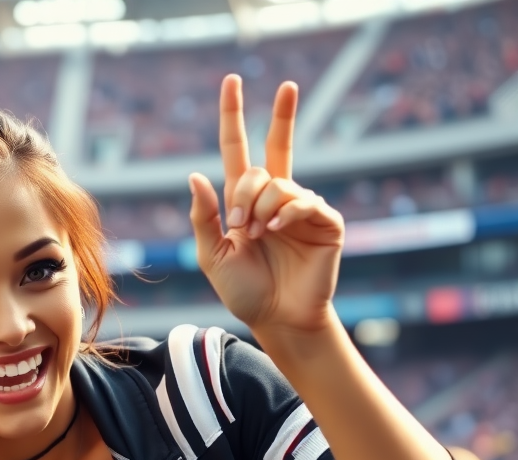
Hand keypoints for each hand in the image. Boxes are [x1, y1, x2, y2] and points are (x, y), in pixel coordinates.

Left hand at [189, 75, 344, 351]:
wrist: (276, 319)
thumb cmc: (244, 291)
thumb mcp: (212, 256)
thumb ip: (203, 218)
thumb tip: (195, 175)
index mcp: (244, 202)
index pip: (238, 149)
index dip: (233, 115)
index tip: (233, 79)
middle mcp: (274, 198)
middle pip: (269, 153)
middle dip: (251, 177)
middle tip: (239, 224)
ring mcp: (301, 207)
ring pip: (278, 183)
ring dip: (261, 209)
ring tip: (258, 238)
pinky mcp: (325, 220)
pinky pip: (305, 200)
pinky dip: (286, 214)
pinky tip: (277, 232)